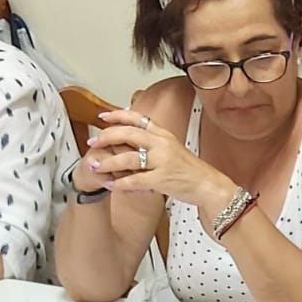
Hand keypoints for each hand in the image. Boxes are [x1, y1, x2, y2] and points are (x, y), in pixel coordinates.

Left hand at [89, 109, 226, 206]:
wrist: (208, 186)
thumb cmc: (191, 170)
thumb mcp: (174, 148)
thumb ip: (155, 142)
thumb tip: (136, 136)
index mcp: (164, 134)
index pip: (138, 118)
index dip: (118, 115)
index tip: (103, 116)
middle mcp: (162, 144)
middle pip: (128, 133)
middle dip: (107, 136)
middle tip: (93, 141)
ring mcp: (162, 161)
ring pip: (128, 158)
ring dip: (108, 162)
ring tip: (95, 165)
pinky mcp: (161, 179)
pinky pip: (135, 180)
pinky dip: (119, 183)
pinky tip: (110, 185)